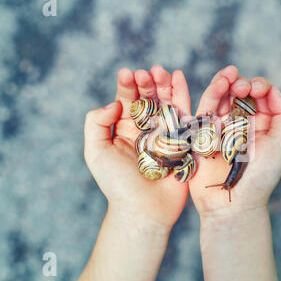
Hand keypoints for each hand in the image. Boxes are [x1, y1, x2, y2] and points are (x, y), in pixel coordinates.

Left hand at [84, 66, 190, 230]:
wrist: (144, 210)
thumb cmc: (117, 185)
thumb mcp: (96, 152)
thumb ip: (96, 123)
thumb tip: (114, 103)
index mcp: (125, 130)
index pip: (126, 101)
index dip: (127, 86)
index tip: (127, 73)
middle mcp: (146, 129)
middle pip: (148, 99)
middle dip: (147, 83)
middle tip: (146, 73)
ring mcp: (166, 134)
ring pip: (166, 103)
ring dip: (164, 85)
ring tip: (162, 70)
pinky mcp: (184, 141)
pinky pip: (184, 115)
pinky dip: (183, 96)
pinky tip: (179, 79)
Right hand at [189, 66, 280, 216]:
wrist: (232, 203)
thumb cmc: (260, 177)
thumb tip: (272, 91)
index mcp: (262, 126)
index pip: (261, 97)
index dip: (260, 86)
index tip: (258, 91)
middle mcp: (241, 124)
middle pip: (240, 93)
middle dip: (242, 84)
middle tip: (244, 88)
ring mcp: (221, 128)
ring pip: (222, 97)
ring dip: (226, 82)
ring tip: (230, 74)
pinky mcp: (202, 133)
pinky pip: (205, 109)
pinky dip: (212, 93)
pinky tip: (220, 83)